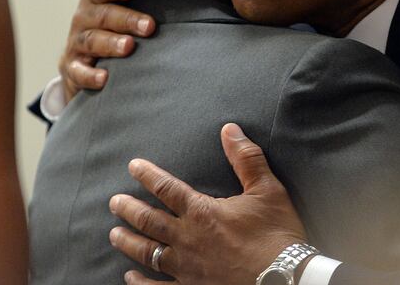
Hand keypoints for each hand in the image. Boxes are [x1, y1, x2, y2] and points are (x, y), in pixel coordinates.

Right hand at [60, 0, 154, 101]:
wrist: (84, 64)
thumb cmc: (118, 31)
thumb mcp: (128, 13)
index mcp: (97, 1)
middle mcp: (83, 19)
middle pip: (102, 15)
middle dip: (126, 19)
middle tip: (149, 26)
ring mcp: (76, 43)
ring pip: (91, 40)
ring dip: (110, 43)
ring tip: (129, 46)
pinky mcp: (72, 68)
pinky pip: (78, 71)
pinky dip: (89, 75)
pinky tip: (104, 78)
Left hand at [109, 124, 306, 284]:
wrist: (285, 276)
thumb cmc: (277, 233)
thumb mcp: (267, 189)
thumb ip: (245, 158)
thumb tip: (229, 129)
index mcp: (202, 212)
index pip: (167, 189)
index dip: (148, 175)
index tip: (133, 166)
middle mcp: (187, 239)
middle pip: (148, 221)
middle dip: (128, 209)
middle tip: (114, 202)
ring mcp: (186, 268)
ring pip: (147, 253)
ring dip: (128, 242)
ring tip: (114, 234)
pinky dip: (140, 282)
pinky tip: (129, 277)